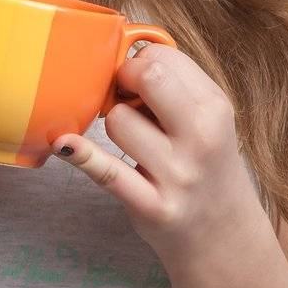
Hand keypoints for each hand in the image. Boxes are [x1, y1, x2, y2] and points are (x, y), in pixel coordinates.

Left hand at [48, 42, 256, 263]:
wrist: (222, 236)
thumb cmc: (204, 166)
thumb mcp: (208, 120)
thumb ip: (175, 85)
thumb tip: (125, 52)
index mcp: (216, 109)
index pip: (164, 58)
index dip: (141, 63)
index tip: (139, 81)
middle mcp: (202, 139)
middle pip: (148, 77)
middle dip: (124, 79)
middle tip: (126, 98)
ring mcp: (178, 174)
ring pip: (118, 121)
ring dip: (114, 126)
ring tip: (135, 144)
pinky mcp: (152, 206)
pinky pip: (108, 171)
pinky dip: (83, 156)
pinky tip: (64, 144)